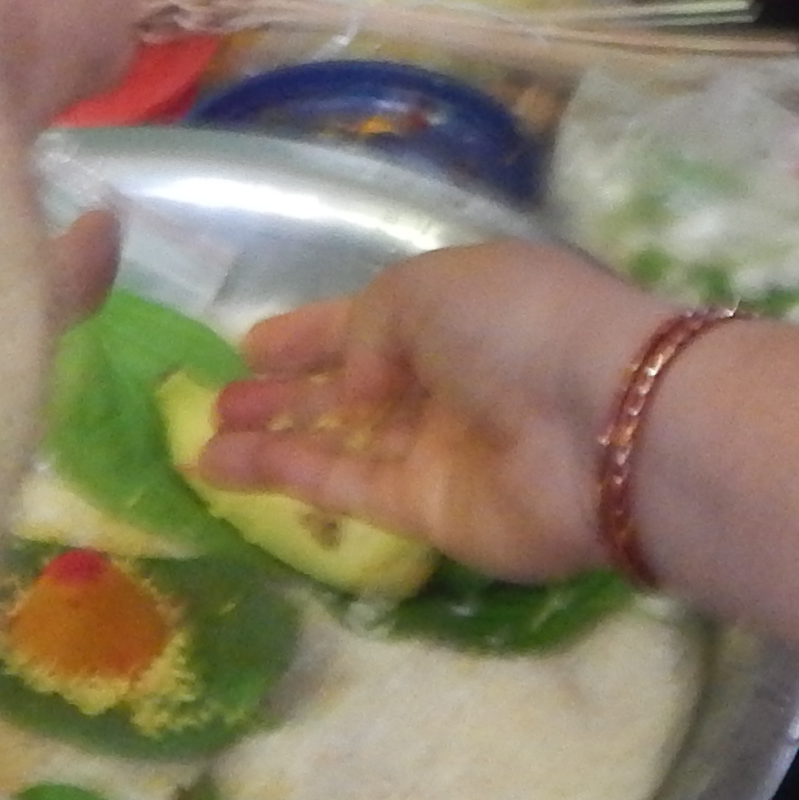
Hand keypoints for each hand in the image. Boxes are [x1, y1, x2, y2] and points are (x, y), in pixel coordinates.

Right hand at [192, 239, 675, 578]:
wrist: (600, 424)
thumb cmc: (516, 325)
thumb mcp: (425, 289)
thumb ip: (365, 330)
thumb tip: (351, 384)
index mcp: (454, 309)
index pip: (365, 320)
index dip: (308, 331)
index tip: (247, 345)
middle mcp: (445, 378)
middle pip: (350, 388)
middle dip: (284, 392)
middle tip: (213, 402)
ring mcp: (438, 448)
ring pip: (338, 442)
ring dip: (270, 441)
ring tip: (198, 442)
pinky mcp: (430, 511)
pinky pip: (345, 489)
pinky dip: (286, 480)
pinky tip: (224, 472)